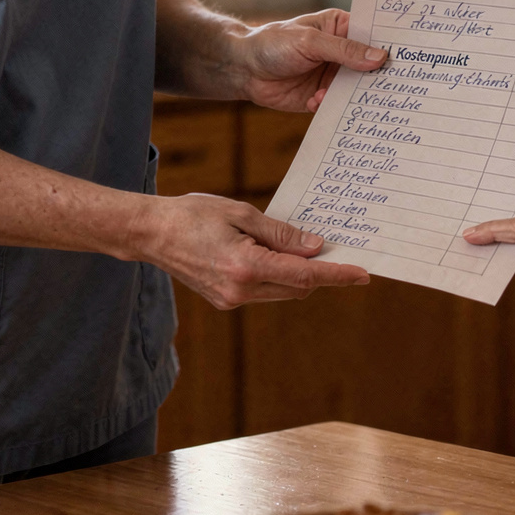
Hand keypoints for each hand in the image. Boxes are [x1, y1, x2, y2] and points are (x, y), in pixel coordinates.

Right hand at [140, 193, 368, 308]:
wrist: (151, 233)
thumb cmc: (193, 215)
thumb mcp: (241, 213)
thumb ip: (281, 234)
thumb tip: (315, 247)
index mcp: (246, 266)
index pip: (305, 276)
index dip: (337, 275)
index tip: (363, 275)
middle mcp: (240, 291)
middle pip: (298, 288)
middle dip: (321, 273)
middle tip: (339, 253)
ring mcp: (231, 300)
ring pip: (283, 293)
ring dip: (299, 276)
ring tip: (302, 250)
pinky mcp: (225, 301)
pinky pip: (264, 292)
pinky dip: (278, 277)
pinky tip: (274, 257)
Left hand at [230, 8, 387, 111]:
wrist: (243, 69)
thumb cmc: (273, 43)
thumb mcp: (310, 42)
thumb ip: (344, 50)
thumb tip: (379, 58)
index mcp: (342, 28)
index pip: (373, 35)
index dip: (389, 45)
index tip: (408, 57)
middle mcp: (342, 52)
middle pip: (370, 66)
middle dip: (377, 77)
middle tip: (391, 87)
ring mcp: (334, 76)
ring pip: (357, 89)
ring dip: (355, 96)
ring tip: (354, 100)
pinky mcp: (323, 97)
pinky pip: (339, 106)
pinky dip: (334, 108)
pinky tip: (317, 102)